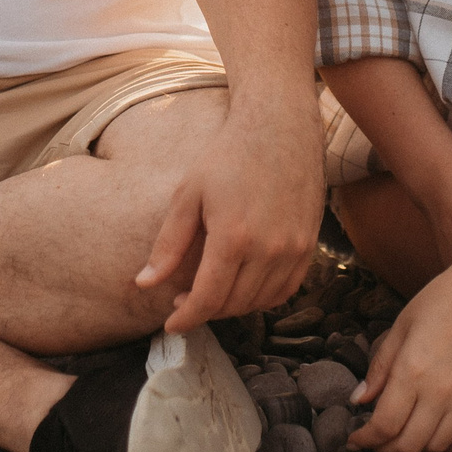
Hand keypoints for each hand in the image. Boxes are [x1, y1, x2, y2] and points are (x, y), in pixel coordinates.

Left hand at [137, 84, 324, 332]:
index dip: (186, 318)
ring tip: (210, 292)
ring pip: (260, 302)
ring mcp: (294, 248)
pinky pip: (285, 290)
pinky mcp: (309, 244)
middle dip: (204, 311)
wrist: (280, 127)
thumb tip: (143, 283)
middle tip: (183, 301)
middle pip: (233, 305)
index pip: (208, 299)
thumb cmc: (228, 156)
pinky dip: (261, 298)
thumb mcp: (188, 195)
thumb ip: (168, 244)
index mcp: (233, 237)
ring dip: (232, 307)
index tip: (171, 324)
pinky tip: (242, 285)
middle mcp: (269, 249)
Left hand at [348, 253, 451, 451]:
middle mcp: (441, 392)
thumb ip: (380, 367)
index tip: (356, 439)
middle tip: (376, 442)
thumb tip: (359, 400)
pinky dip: (449, 446)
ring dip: (415, 449)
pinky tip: (436, 435)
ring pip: (437, 447)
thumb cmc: (444, 298)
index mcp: (412, 370)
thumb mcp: (402, 325)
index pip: (383, 426)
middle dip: (385, 449)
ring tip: (404, 436)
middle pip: (408, 444)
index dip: (365, 440)